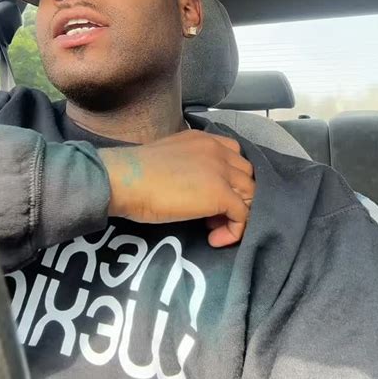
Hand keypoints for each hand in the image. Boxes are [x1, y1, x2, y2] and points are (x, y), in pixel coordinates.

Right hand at [99, 130, 254, 247]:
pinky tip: (213, 239)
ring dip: (237, 213)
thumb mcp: (169, 159)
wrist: (125, 180)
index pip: (233, 155)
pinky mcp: (221, 194)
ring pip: (252, 193)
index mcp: (202, 139)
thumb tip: (193, 188)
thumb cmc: (135, 174)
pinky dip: (233, 231)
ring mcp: (221, 171)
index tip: (208, 197)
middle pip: (246, 174)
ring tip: (213, 227)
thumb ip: (188, 165)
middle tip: (211, 215)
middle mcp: (217, 149)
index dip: (228, 178)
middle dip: (236, 196)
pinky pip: (243, 215)